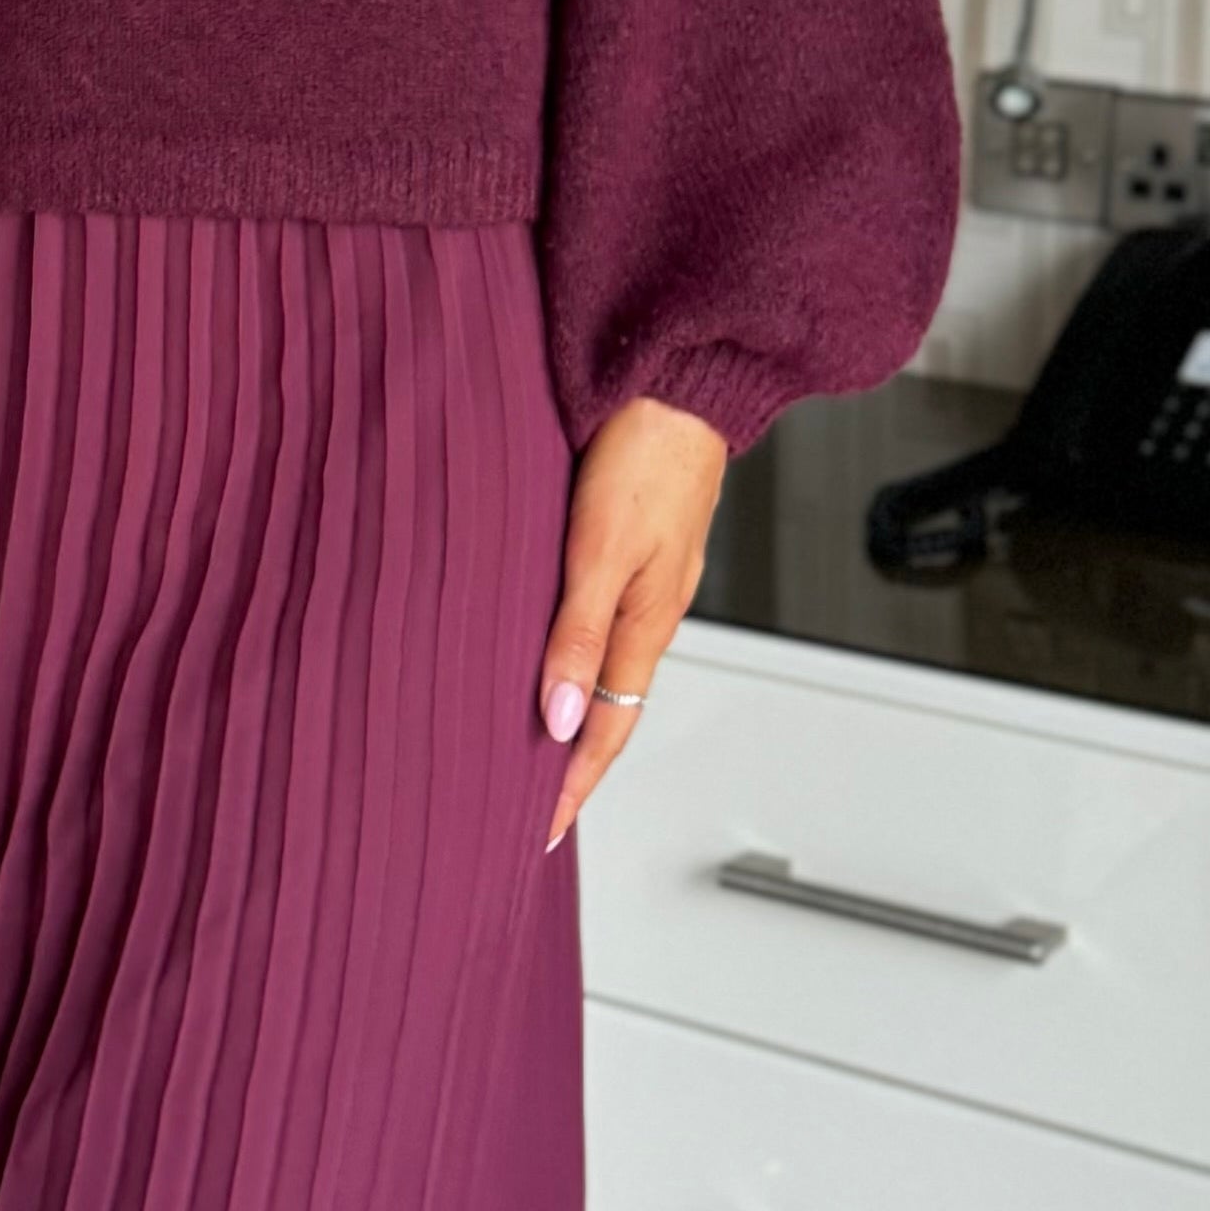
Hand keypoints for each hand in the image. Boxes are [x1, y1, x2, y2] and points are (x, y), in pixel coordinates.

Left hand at [538, 395, 728, 851]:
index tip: (540, 833)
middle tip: (529, 809)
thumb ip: (575, 633)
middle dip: (571, 766)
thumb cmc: (645, 451)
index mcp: (646, 622)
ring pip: (606, 669)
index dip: (571, 785)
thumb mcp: (599, 548)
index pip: (605, 730)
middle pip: (609, 710)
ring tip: (531, 751)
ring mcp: (647, 581)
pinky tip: (549, 657)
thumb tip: (555, 718)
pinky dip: (576, 662)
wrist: (681, 377)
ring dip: (572, 715)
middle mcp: (650, 611)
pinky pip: (602, 626)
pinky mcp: (636, 548)